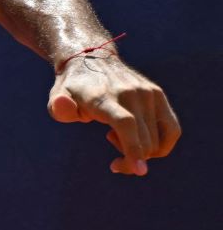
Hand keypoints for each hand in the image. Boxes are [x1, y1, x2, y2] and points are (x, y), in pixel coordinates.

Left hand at [48, 53, 180, 175]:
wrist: (91, 59)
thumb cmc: (73, 88)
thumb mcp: (57, 98)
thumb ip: (59, 108)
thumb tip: (62, 106)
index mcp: (103, 97)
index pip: (125, 124)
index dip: (132, 148)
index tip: (139, 170)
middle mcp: (130, 94)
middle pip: (143, 140)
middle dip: (132, 161)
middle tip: (115, 164)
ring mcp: (147, 93)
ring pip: (158, 139)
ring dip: (142, 152)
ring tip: (121, 140)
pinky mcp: (159, 95)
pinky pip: (172, 130)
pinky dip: (160, 146)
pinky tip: (141, 141)